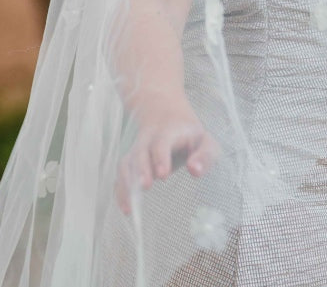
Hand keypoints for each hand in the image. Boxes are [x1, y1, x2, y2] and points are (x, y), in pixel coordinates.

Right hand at [115, 95, 219, 214]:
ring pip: (127, 162)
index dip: (161, 157)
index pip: (162, 141)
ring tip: (131, 207)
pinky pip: (122, 174)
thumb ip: (205, 156)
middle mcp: (149, 139)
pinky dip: (120, 190)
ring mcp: (138, 149)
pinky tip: (126, 208)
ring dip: (127, 183)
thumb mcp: (206, 142)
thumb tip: (195, 171)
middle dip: (142, 169)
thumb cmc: (191, 137)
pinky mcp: (131, 161)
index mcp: (170, 131)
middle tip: (145, 186)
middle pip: (140, 151)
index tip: (163, 175)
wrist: (168, 117)